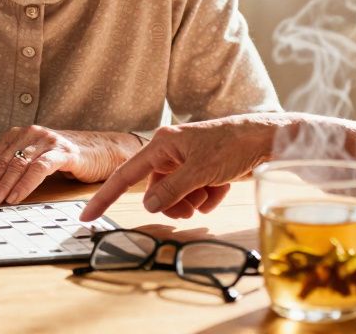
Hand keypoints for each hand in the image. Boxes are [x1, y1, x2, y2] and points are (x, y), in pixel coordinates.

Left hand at [0, 126, 139, 206]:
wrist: (103, 151)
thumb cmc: (66, 159)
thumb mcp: (35, 160)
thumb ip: (14, 169)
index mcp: (19, 135)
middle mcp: (31, 133)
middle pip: (1, 161)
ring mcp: (47, 141)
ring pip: (17, 164)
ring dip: (1, 186)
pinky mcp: (64, 152)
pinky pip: (39, 168)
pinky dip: (25, 184)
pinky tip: (15, 197)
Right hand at [79, 115, 278, 221]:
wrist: (267, 138)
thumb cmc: (233, 144)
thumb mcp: (200, 171)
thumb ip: (171, 190)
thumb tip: (149, 205)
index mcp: (162, 144)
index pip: (126, 174)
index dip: (106, 197)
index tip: (88, 215)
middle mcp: (171, 151)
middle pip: (155, 190)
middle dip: (172, 203)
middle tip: (191, 206)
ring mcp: (187, 160)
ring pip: (175, 194)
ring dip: (191, 201)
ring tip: (209, 193)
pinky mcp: (203, 168)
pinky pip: (194, 193)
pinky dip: (207, 196)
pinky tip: (221, 187)